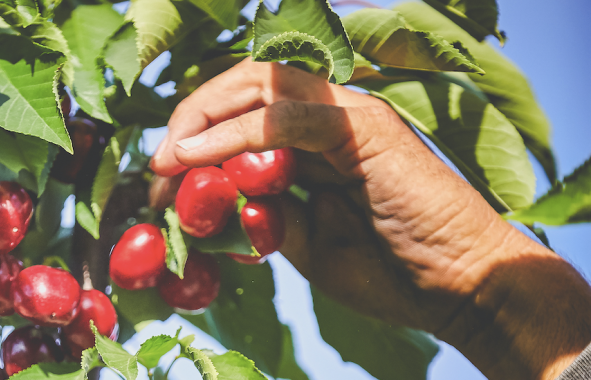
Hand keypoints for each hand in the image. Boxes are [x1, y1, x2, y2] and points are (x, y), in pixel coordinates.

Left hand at [151, 59, 590, 379]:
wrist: (463, 289)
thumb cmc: (392, 269)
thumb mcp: (305, 242)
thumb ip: (264, 214)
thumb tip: (217, 201)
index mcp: (316, 138)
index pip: (245, 108)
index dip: (196, 132)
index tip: (160, 177)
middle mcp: (331, 114)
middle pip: (246, 83)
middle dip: (191, 116)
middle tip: (158, 162)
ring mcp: (350, 115)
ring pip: (262, 83)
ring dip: (205, 116)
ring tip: (170, 157)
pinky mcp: (366, 129)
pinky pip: (288, 117)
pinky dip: (236, 133)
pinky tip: (196, 156)